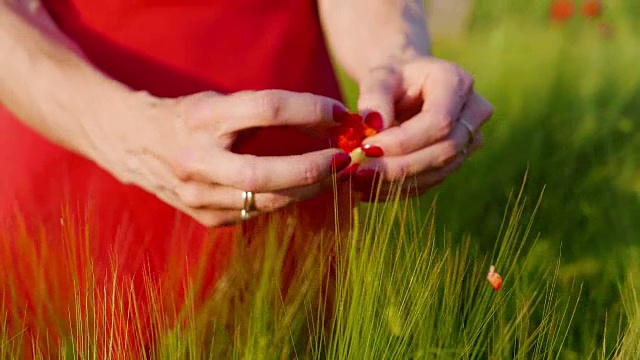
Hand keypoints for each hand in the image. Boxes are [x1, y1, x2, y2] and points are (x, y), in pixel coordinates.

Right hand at [101, 90, 351, 226]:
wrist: (133, 143)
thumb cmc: (188, 117)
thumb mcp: (221, 103)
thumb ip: (267, 112)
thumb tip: (330, 122)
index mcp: (201, 118)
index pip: (267, 109)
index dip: (310, 110)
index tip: (339, 113)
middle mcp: (195, 160)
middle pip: (266, 171)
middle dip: (314, 168)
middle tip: (346, 160)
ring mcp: (197, 195)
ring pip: (267, 199)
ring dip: (309, 188)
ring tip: (335, 174)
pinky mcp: (205, 218)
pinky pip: (259, 211)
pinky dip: (287, 199)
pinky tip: (305, 188)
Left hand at [352, 56, 492, 199]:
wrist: (404, 87)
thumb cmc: (391, 78)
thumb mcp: (378, 77)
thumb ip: (374, 97)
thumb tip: (373, 126)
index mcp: (456, 82)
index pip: (438, 121)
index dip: (403, 140)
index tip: (366, 147)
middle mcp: (473, 112)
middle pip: (444, 150)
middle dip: (399, 165)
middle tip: (360, 171)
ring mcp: (469, 140)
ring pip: (439, 171)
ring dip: (397, 181)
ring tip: (360, 180)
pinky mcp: (456, 161)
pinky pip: (430, 182)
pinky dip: (398, 188)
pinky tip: (370, 187)